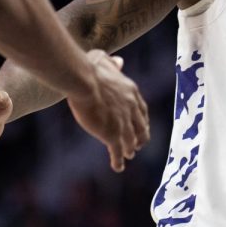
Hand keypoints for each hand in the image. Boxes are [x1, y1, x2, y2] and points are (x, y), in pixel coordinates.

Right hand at [65, 50, 150, 171]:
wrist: (84, 81)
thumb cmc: (89, 68)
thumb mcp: (103, 59)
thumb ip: (112, 62)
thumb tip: (119, 61)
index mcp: (131, 92)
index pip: (141, 108)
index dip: (141, 118)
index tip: (141, 124)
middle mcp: (131, 108)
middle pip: (140, 126)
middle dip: (140, 136)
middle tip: (139, 143)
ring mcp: (123, 122)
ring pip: (131, 140)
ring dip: (130, 148)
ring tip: (129, 155)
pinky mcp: (112, 134)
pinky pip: (117, 151)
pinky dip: (118, 160)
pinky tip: (118, 167)